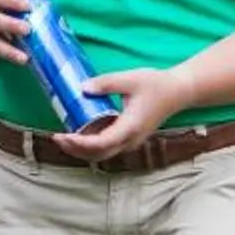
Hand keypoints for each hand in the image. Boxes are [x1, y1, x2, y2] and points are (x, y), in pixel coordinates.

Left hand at [54, 65, 200, 159]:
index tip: (62, 136)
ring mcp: (131, 142)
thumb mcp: (130, 79)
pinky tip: (79, 135)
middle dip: (75, 150)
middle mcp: (130, 140)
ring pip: (102, 155)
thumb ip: (106, 83)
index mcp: (130, 127)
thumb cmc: (156, 85)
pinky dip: (91, 146)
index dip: (79, 143)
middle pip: (98, 155)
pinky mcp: (129, 139)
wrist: (178, 92)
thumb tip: (82, 88)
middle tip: (56, 138)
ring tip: (63, 139)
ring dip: (82, 150)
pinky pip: (107, 148)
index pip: (101, 143)